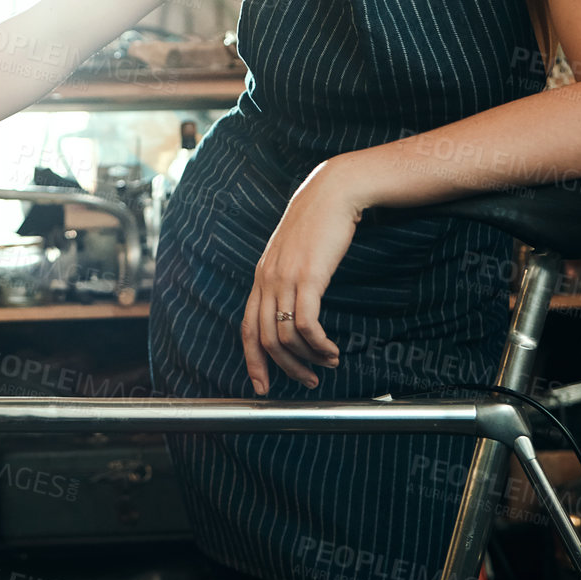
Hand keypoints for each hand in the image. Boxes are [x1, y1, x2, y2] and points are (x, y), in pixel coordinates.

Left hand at [241, 158, 365, 394]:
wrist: (333, 193)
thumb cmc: (319, 224)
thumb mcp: (295, 254)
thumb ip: (288, 279)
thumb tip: (293, 308)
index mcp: (261, 277)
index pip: (247, 328)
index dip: (252, 361)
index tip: (262, 386)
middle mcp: (266, 280)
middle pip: (265, 339)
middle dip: (285, 368)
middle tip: (307, 382)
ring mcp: (285, 278)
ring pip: (286, 336)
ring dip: (308, 358)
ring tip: (328, 363)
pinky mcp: (308, 277)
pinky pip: (307, 324)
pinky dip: (319, 344)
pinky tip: (332, 349)